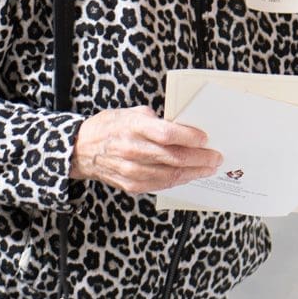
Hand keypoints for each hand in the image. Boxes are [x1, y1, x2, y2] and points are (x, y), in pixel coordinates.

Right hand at [71, 108, 220, 194]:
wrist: (81, 150)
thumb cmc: (109, 127)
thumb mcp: (130, 113)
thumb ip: (156, 120)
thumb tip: (183, 127)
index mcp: (133, 127)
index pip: (167, 134)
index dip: (189, 137)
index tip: (205, 138)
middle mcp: (133, 149)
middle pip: (174, 157)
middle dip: (200, 158)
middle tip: (216, 157)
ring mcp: (132, 170)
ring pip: (171, 174)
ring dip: (195, 172)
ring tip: (209, 168)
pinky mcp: (132, 185)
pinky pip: (162, 184)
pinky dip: (179, 180)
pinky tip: (190, 175)